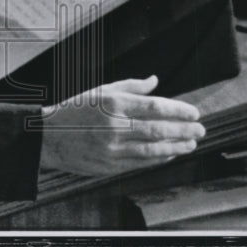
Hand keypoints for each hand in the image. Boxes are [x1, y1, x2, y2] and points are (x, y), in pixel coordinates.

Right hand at [38, 74, 204, 175]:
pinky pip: (142, 163)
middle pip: (159, 129)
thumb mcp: (99, 91)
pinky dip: (159, 158)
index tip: (194, 111)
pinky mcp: (110, 166)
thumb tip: (155, 80)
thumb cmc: (73, 110)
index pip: (155, 107)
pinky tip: (171, 153)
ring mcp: (113, 149)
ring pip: (153, 149)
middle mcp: (115, 127)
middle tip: (201, 128)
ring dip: (177, 146)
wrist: (46, 137)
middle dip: (184, 129)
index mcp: (113, 104)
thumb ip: (130, 86)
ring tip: (192, 142)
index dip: (178, 110)